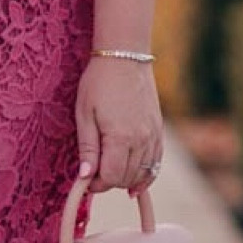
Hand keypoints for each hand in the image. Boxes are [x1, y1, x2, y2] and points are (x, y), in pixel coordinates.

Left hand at [73, 55, 163, 194]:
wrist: (125, 57)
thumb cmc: (99, 83)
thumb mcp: (84, 114)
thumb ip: (87, 148)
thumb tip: (86, 176)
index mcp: (120, 137)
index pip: (111, 177)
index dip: (96, 184)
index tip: (85, 180)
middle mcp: (141, 140)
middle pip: (126, 178)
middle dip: (109, 182)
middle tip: (94, 174)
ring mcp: (153, 135)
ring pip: (143, 173)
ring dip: (126, 179)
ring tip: (110, 174)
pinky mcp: (159, 130)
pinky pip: (156, 162)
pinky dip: (146, 175)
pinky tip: (135, 182)